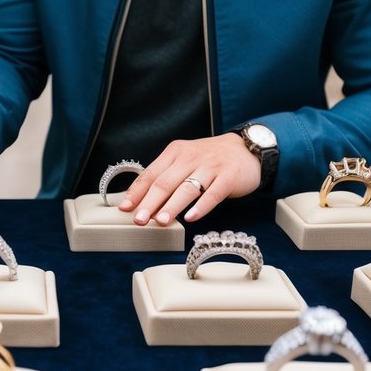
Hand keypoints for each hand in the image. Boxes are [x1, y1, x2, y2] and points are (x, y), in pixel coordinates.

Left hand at [118, 134, 261, 225]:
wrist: (246, 149)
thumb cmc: (209, 159)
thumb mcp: (185, 160)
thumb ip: (166, 176)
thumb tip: (143, 201)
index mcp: (175, 152)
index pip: (151, 173)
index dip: (136, 192)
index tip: (124, 208)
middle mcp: (190, 157)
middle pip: (165, 182)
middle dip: (150, 202)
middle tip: (139, 220)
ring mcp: (210, 167)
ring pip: (187, 188)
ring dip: (172, 206)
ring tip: (161, 221)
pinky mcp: (228, 178)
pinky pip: (213, 194)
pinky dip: (201, 206)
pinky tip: (191, 218)